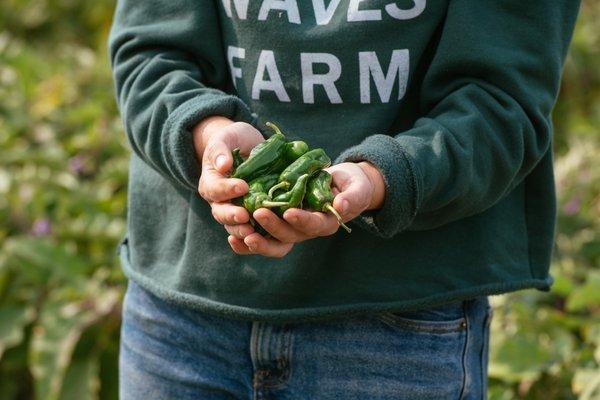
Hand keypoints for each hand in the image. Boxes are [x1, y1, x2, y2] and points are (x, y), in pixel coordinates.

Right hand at [194, 117, 264, 234]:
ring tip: (252, 233)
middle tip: (244, 216)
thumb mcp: (228, 137)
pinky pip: (248, 232)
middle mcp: (219, 201)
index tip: (243, 186)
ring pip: (232, 227)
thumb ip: (221, 149)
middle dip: (231, 216)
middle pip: (220, 213)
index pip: (214, 189)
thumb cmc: (235, 140)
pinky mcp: (250, 217)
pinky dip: (252, 240)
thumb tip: (223, 165)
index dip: (227, 189)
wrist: (246, 148)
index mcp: (211, 182)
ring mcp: (234, 211)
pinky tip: (262, 240)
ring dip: (241, 231)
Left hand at [226, 161, 385, 257]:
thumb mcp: (357, 187)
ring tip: (241, 234)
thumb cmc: (351, 185)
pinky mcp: (280, 226)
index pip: (314, 225)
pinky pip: (263, 240)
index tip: (289, 212)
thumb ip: (352, 196)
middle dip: (273, 227)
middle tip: (258, 213)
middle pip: (290, 236)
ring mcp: (292, 230)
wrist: (342, 186)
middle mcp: (308, 231)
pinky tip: (233, 239)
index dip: (302, 220)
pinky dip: (247, 244)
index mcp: (327, 223)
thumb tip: (341, 205)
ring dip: (257, 241)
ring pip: (274, 243)